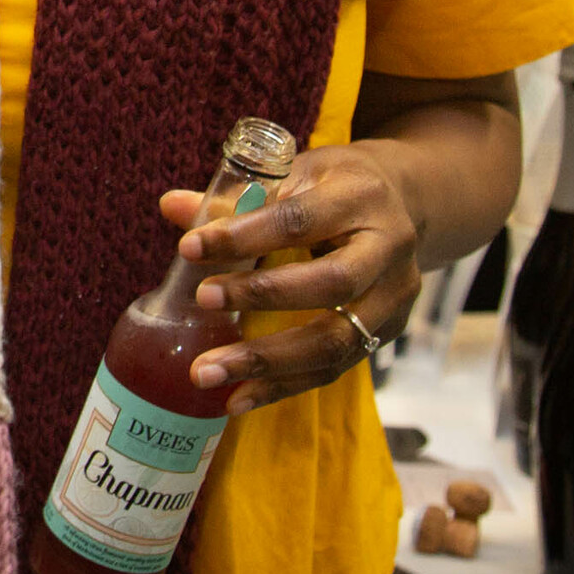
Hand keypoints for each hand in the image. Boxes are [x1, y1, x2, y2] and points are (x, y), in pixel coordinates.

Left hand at [165, 143, 427, 417]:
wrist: (402, 206)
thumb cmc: (334, 187)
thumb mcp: (294, 174)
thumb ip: (237, 196)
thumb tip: (171, 206)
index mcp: (360, 197)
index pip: (300, 219)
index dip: (244, 235)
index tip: (189, 248)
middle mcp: (388, 248)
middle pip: (332, 283)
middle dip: (262, 296)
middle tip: (203, 300)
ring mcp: (394, 298)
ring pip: (336, 340)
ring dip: (267, 361)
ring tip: (207, 372)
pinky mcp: (387, 334)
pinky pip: (334, 368)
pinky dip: (283, 387)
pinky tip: (238, 398)